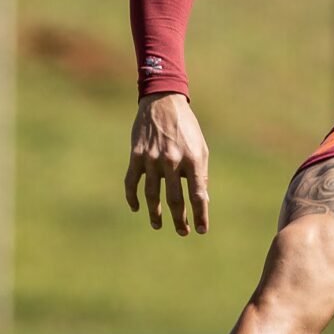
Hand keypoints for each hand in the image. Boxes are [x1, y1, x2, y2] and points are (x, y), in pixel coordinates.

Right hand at [125, 92, 211, 236]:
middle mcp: (172, 161)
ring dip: (155, 214)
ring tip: (158, 225)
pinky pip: (132, 182)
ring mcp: (152, 159)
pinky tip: (137, 208)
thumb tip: (202, 199)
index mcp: (192, 159)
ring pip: (152, 195)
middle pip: (175, 199)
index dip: (200, 215)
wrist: (163, 102)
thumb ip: (200, 173)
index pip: (198, 194)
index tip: (201, 230)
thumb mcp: (200, 148)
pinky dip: (132, 197)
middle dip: (179, 220)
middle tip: (182, 232)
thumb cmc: (186, 127)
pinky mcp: (136, 155)